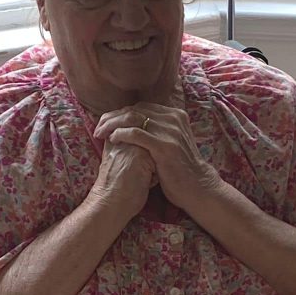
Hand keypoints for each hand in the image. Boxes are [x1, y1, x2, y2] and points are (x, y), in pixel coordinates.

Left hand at [94, 104, 223, 215]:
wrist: (197, 188)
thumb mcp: (173, 143)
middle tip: (98, 127)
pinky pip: (137, 134)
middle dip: (113, 117)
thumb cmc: (180, 169)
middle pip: (135, 110)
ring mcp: (170, 131)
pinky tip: (113, 140)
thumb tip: (138, 124)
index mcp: (175, 115)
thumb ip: (160, 131)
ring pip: (133, 118)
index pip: (141, 107)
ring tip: (101, 133)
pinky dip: (121, 134)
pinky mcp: (165, 146)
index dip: (121, 113)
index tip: (106, 123)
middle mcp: (174, 119)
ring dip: (113, 125)